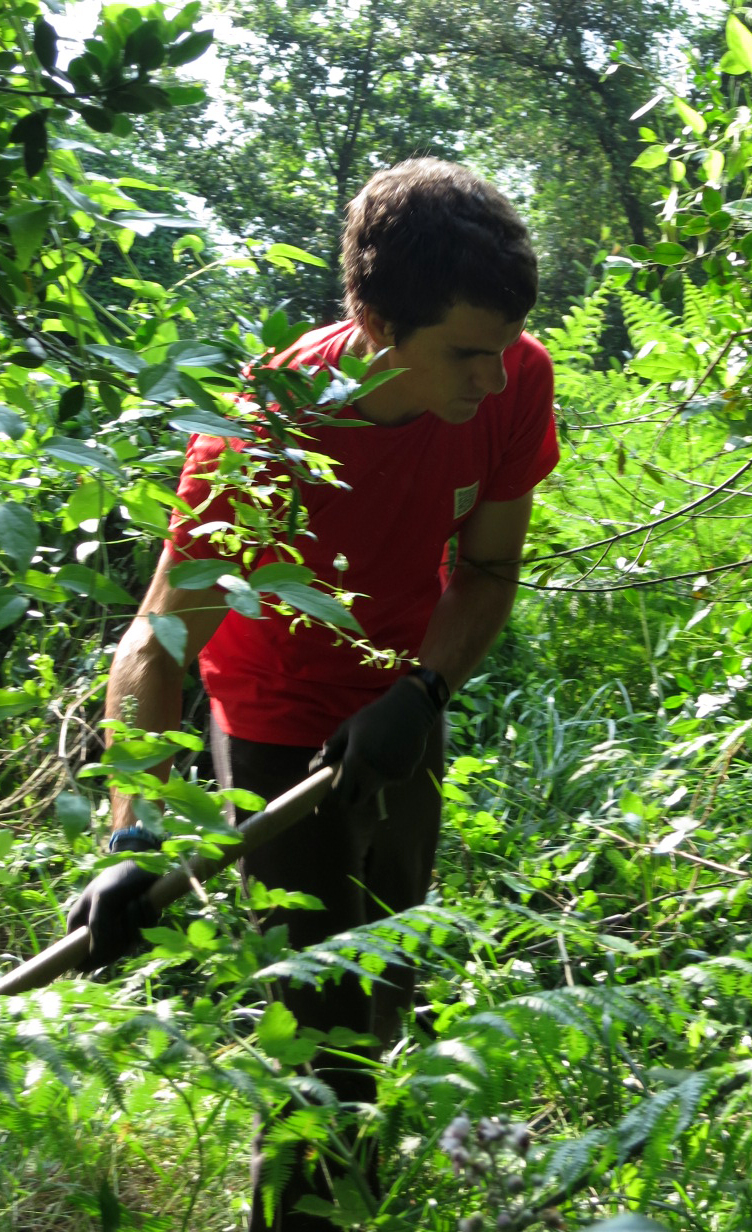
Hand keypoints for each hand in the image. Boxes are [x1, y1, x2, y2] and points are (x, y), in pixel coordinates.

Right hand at [67, 855, 159, 971]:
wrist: (139, 862)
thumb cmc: (114, 879)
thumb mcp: (101, 899)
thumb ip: (98, 926)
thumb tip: (97, 955)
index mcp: (83, 928)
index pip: (82, 960)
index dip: (90, 962)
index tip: (100, 954)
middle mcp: (103, 933)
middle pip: (109, 956)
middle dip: (117, 938)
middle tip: (120, 916)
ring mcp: (124, 930)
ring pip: (130, 944)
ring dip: (133, 922)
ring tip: (132, 902)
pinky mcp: (142, 924)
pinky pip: (146, 932)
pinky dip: (146, 916)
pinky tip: (143, 900)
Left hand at [312, 676, 439, 807]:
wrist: (409, 711)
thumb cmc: (375, 716)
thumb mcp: (350, 726)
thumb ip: (335, 744)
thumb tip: (323, 757)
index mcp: (353, 762)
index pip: (339, 794)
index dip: (334, 798)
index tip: (332, 797)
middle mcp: (370, 775)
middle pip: (357, 801)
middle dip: (352, 797)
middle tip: (352, 786)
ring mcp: (389, 777)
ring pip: (375, 789)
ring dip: (371, 782)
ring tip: (376, 759)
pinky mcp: (404, 776)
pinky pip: (390, 781)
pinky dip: (387, 773)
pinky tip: (391, 755)